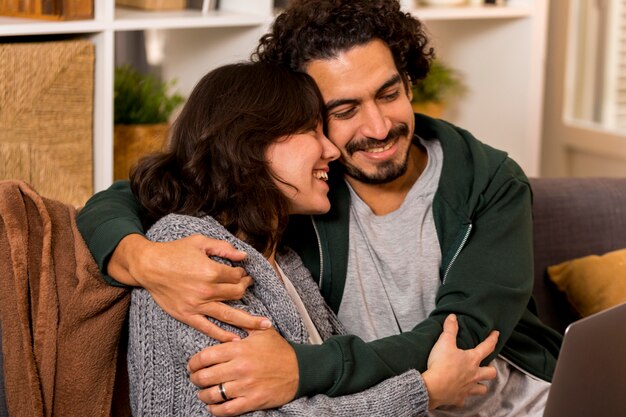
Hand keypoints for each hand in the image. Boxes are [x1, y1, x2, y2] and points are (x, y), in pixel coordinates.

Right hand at [108, 233, 271, 340]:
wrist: (148, 266)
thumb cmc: (174, 251)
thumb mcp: (200, 242)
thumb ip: (223, 248)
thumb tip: (244, 256)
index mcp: (211, 271)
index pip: (237, 276)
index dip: (243, 274)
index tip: (244, 273)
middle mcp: (206, 290)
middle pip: (236, 294)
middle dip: (245, 289)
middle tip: (248, 286)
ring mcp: (197, 305)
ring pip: (229, 314)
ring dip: (249, 321)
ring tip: (266, 326)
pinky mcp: (187, 315)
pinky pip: (208, 328)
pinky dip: (223, 335)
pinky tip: (236, 340)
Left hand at [188, 328, 298, 415]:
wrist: (300, 370)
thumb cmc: (279, 350)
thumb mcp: (262, 332)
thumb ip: (243, 323)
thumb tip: (228, 313)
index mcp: (240, 349)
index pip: (205, 356)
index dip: (193, 363)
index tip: (192, 365)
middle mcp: (240, 367)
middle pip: (205, 376)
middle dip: (195, 379)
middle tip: (195, 378)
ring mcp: (245, 386)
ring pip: (212, 395)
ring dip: (203, 395)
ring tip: (203, 392)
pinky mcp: (252, 401)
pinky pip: (226, 410)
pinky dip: (216, 410)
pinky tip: (214, 406)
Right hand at [422, 314, 498, 409]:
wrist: (433, 387)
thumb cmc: (441, 364)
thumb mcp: (444, 342)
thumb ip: (450, 329)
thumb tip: (453, 317)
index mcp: (472, 360)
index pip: (487, 347)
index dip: (492, 339)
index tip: (496, 334)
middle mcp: (474, 375)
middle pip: (490, 372)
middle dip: (491, 369)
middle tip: (487, 366)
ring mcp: (468, 388)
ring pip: (482, 389)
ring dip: (481, 385)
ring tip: (477, 382)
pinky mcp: (459, 398)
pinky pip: (464, 399)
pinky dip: (462, 396)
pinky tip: (459, 394)